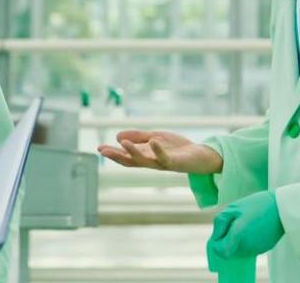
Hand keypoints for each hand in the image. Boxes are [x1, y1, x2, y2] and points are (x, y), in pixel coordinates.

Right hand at [97, 130, 222, 173]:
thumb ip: (138, 137)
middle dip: (117, 156)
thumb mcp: (155, 138)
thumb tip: (117, 136)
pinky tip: (152, 141)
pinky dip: (158, 150)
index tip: (99, 148)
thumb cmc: (177, 148)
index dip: (113, 153)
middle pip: (131, 161)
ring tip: (122, 143)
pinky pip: (165, 158)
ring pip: (145, 161)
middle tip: (103, 151)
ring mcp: (162, 163)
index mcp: (145, 156)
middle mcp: (151, 162)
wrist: (200, 155)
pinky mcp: (175, 163)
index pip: (126, 156)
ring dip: (133, 153)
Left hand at [209, 190, 283, 258]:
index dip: (217, 245)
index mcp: (238, 236)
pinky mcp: (264, 249)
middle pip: (230, 249)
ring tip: (248, 223)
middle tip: (236, 222)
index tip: (220, 234)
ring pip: (240, 248)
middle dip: (229, 238)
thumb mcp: (233, 208)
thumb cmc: (256, 205)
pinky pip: (251, 247)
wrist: (282, 207)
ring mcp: (257, 249)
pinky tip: (256, 227)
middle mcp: (247, 246)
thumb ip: (220, 223)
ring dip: (239, 238)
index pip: (222, 252)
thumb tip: (215, 238)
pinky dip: (249, 239)